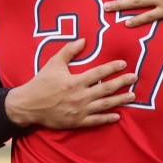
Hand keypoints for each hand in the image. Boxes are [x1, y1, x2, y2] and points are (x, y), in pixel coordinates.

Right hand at [5, 38, 136, 128]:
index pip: (98, 73)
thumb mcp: (53, 63)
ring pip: (104, 105)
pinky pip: (95, 120)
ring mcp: (79, 110)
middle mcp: (80, 96)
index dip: (112, 68)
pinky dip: (107, 119)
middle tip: (134, 78)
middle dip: (122, 83)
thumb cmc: (41, 83)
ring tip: (132, 96)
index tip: (124, 64)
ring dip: (120, 100)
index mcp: (75, 81)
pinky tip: (118, 116)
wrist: (28, 105)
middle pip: (106, 89)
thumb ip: (69, 51)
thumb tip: (83, 40)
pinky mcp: (77, 122)